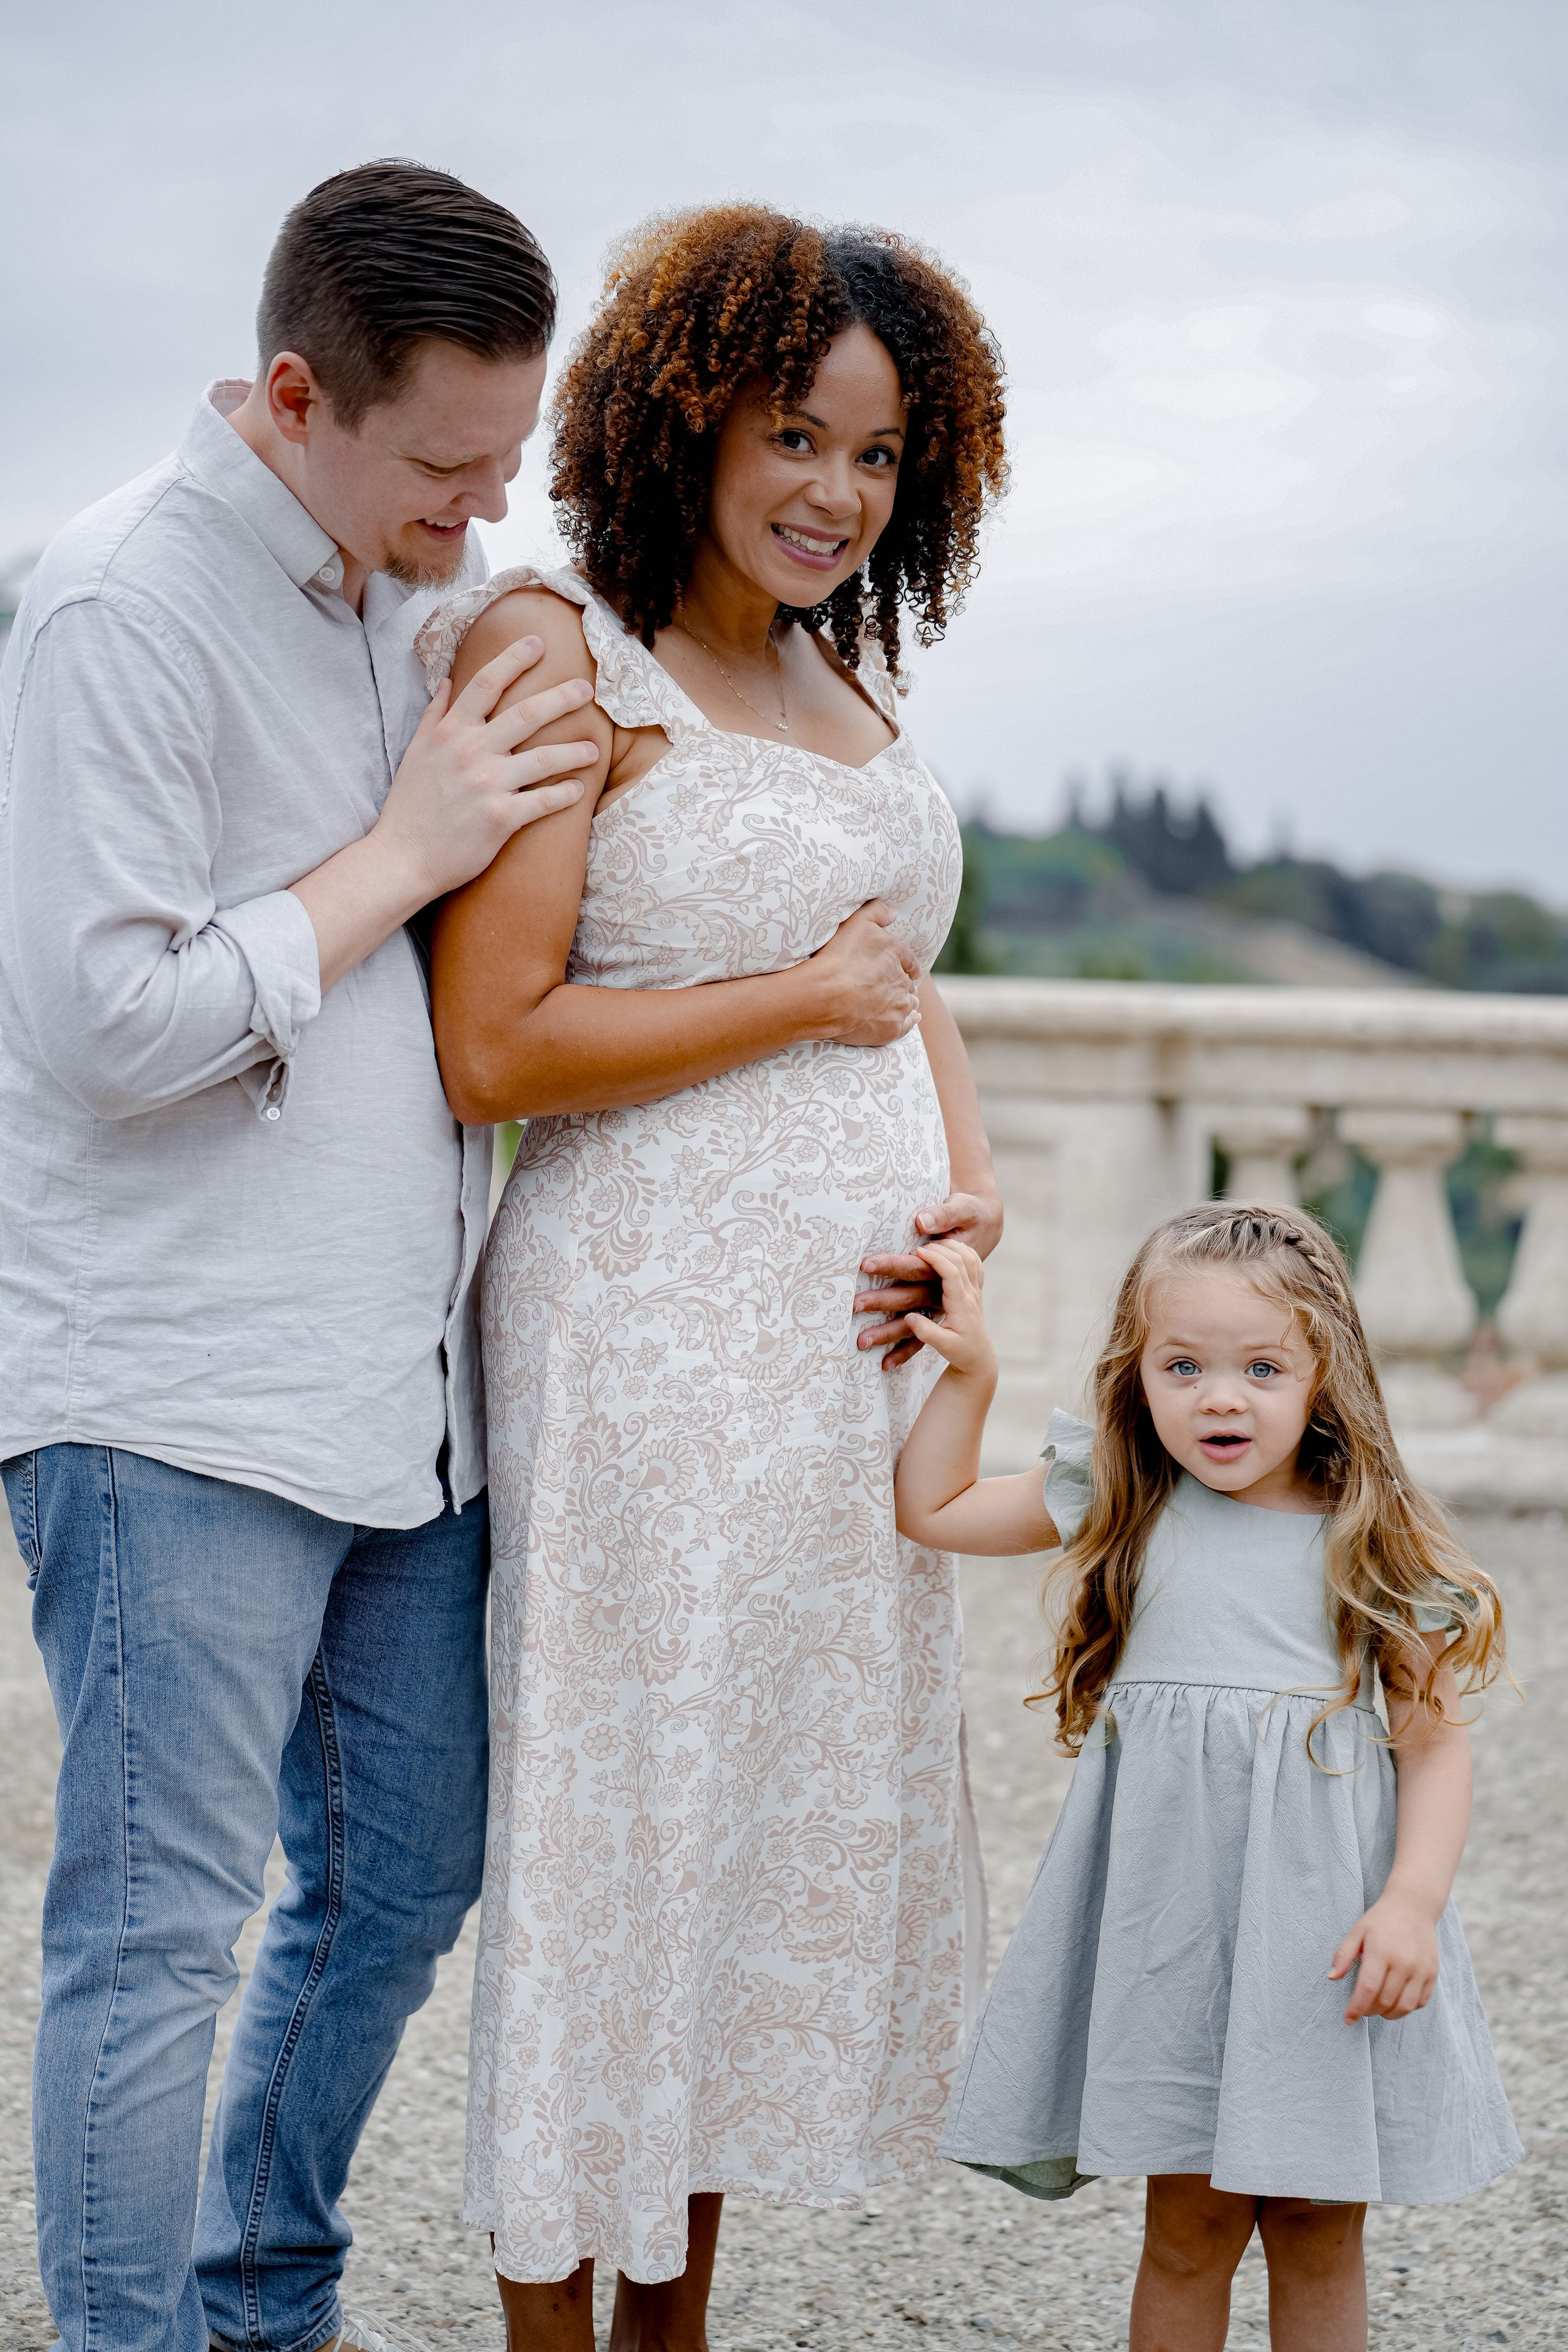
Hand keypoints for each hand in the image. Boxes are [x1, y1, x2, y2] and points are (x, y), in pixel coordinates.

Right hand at [375, 636, 598, 902]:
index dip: (514, 659)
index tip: (537, 643)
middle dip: (562, 697)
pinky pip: (544, 801)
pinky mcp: (500, 818)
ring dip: (575, 751)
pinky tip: (578, 790)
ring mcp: (487, 785)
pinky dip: (565, 794)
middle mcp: (471, 752)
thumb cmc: (410, 805)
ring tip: (593, 750)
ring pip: (545, 758)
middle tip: (587, 688)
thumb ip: (434, 715)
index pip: (486, 683)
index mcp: (450, 732)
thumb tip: (447, 680)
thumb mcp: (415, 752)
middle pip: (527, 713)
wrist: (403, 857)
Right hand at [805, 901, 921, 1047]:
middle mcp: (902, 980)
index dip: (909, 965)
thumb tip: (894, 914)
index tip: (910, 969)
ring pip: (910, 1002)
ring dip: (906, 1001)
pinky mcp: (893, 1028)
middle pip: (908, 983)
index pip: (910, 960)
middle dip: (902, 984)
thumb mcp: (855, 922)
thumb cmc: (836, 958)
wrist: (823, 997)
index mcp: (896, 954)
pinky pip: (908, 1024)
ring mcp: (899, 1005)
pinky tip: (911, 1019)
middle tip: (892, 987)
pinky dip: (910, 1020)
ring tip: (897, 1003)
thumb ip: (877, 912)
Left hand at [856, 1189, 1004, 1371]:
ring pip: (914, 1321)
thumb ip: (944, 1214)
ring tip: (860, 1341)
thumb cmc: (973, 1215)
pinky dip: (905, 1351)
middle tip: (854, 1303)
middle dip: (882, 1301)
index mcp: (950, 1265)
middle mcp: (947, 1288)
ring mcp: (943, 1302)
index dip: (893, 1265)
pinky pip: (924, 1338)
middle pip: (911, 1296)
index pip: (918, 1267)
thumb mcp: (964, 1209)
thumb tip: (921, 1221)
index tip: (866, 1264)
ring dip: (888, 1332)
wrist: (987, 1227)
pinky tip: (886, 1363)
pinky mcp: (940, 1310)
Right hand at [902, 1239, 996, 1378]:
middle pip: (962, 1259)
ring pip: (971, 1258)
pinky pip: (975, 1263)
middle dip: (940, 1247)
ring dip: (953, 1246)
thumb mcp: (943, 1346)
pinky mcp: (975, 1290)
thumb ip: (927, 1332)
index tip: (918, 1251)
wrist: (979, 1357)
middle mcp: (971, 1294)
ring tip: (933, 1243)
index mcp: (962, 1305)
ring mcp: (976, 1291)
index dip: (936, 1258)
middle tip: (919, 1245)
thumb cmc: (961, 1352)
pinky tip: (951, 1249)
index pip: (952, 1272)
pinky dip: (964, 1251)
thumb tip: (909, 1317)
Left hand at [1329, 1891, 1440, 2022]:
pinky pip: (1421, 2002)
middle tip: (1362, 2008)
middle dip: (1370, 2011)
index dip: (1356, 2008)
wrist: (1413, 1906)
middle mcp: (1403, 1963)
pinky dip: (1407, 2008)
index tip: (1348, 2020)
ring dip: (1389, 2014)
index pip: (1367, 1989)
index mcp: (1381, 1952)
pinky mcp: (1432, 1973)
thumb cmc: (1381, 1920)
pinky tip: (1396, 2001)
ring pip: (1404, 2006)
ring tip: (1378, 2008)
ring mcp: (1421, 1970)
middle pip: (1385, 2001)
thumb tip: (1331, 1977)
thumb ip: (1343, 1955)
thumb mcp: (1357, 1931)